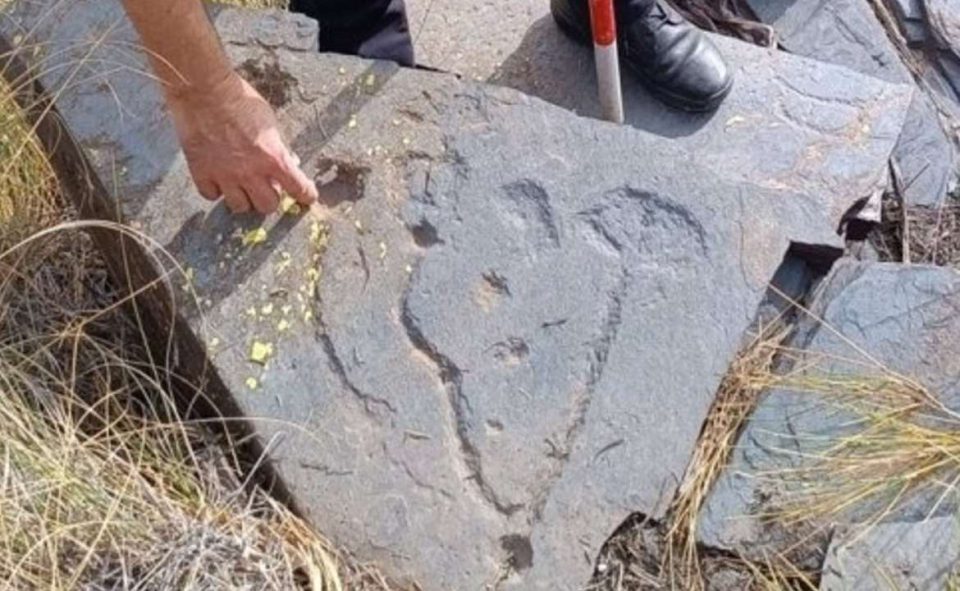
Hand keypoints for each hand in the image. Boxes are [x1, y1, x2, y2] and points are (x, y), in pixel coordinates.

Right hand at [166, 72, 317, 213]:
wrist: (205, 90)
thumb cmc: (241, 100)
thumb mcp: (271, 123)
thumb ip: (279, 147)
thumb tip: (288, 163)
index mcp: (273, 158)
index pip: (298, 188)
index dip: (306, 195)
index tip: (307, 197)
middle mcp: (250, 172)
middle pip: (267, 206)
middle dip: (270, 197)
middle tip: (266, 187)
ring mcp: (225, 174)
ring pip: (240, 207)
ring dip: (244, 198)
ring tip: (242, 185)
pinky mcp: (201, 172)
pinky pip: (211, 195)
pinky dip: (216, 190)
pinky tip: (218, 179)